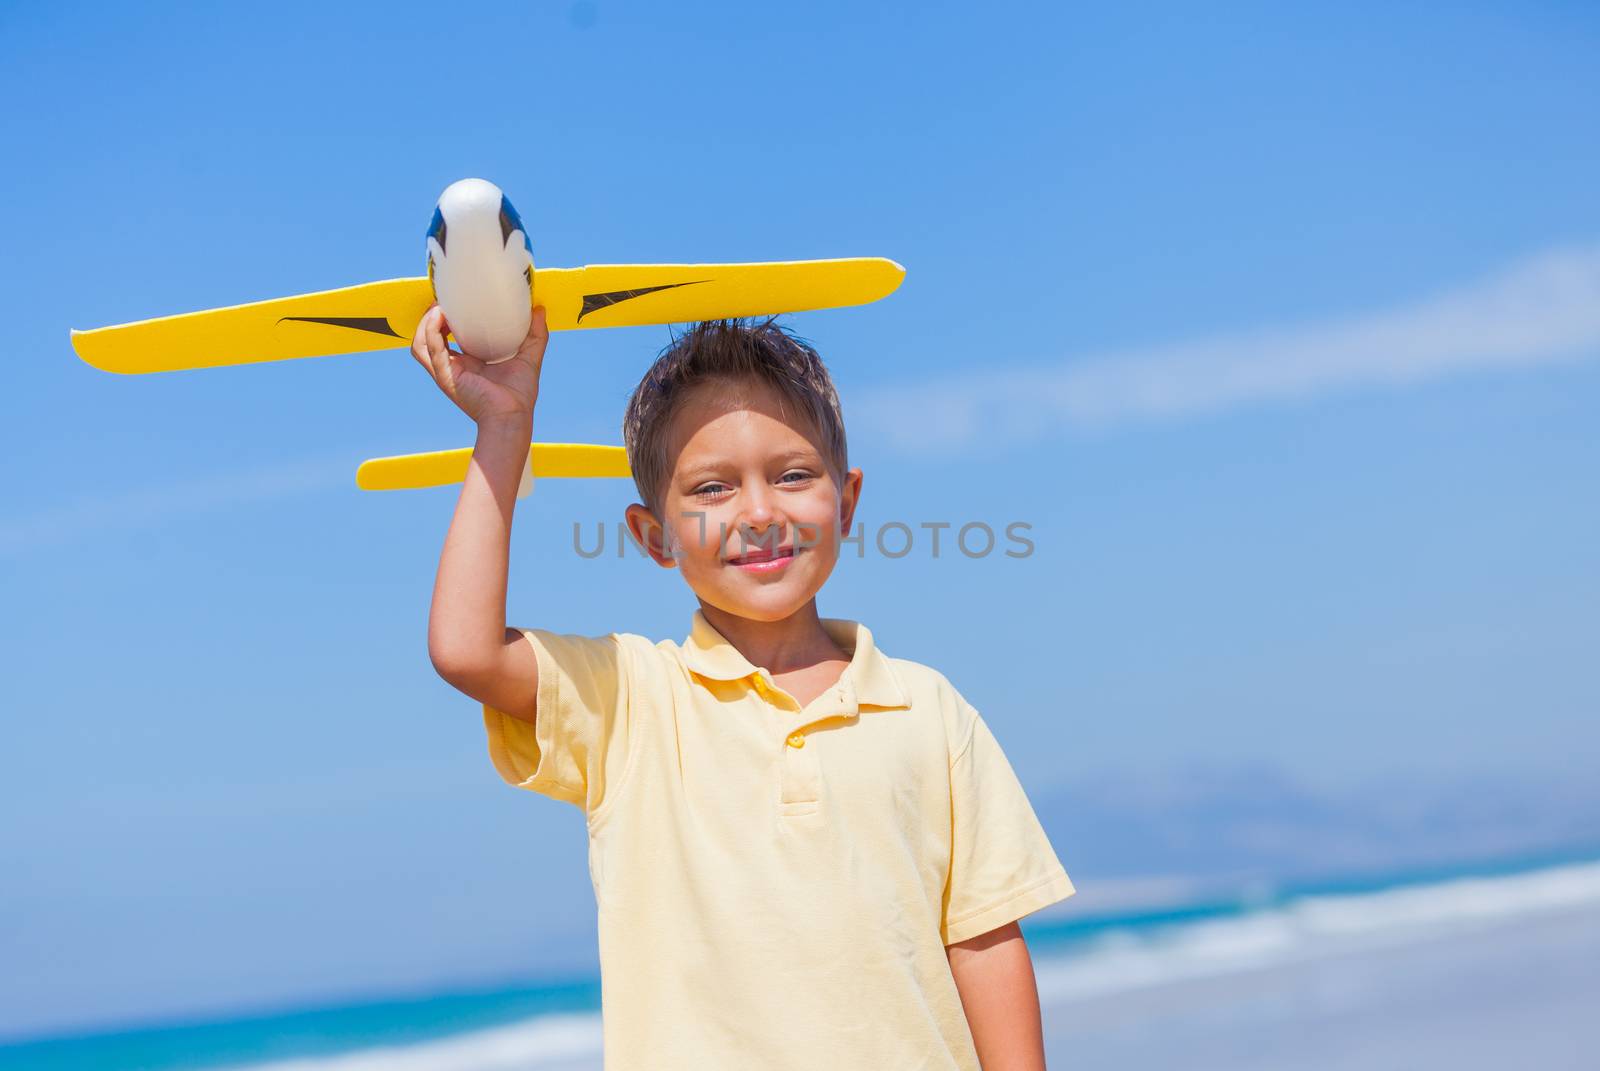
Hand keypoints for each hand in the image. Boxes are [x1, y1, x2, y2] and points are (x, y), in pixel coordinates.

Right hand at [411, 305, 547, 423]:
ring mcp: (446, 371)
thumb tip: (539, 309)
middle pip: (426, 339)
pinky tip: (439, 316)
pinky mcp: (445, 375)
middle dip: (429, 318)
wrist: (513, 416)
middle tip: (442, 302)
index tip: (453, 301)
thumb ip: (535, 333)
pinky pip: (430, 349)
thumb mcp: (529, 357)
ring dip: (425, 323)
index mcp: (466, 363)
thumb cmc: (518, 395)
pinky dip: (431, 331)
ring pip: (420, 344)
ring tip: (438, 307)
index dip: (444, 319)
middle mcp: (452, 366)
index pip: (445, 337)